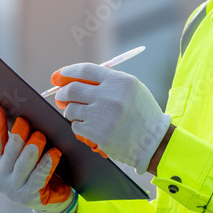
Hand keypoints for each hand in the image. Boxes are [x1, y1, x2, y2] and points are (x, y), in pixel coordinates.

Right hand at [0, 106, 76, 212]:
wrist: (49, 199)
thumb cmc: (35, 169)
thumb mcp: (23, 155)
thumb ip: (20, 140)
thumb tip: (25, 113)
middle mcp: (0, 176)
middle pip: (9, 151)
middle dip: (18, 136)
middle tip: (26, 121)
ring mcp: (14, 188)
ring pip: (22, 165)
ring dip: (31, 149)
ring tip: (40, 136)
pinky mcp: (30, 197)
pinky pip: (39, 177)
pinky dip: (47, 164)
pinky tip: (54, 153)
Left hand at [54, 63, 170, 173]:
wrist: (153, 141)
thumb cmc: (142, 113)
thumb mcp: (132, 89)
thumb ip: (108, 81)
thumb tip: (77, 79)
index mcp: (119, 81)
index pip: (85, 70)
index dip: (68, 72)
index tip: (59, 75)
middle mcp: (109, 96)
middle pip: (72, 89)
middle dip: (62, 93)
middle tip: (61, 96)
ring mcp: (101, 116)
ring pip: (71, 109)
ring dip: (71, 111)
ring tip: (80, 114)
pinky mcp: (96, 133)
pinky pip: (76, 126)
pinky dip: (79, 126)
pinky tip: (89, 127)